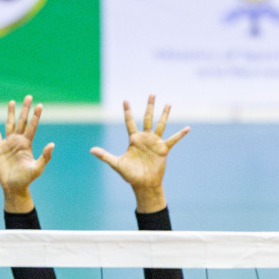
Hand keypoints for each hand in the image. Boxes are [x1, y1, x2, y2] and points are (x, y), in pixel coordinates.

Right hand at [0, 96, 53, 212]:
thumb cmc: (26, 179)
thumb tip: (52, 144)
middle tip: (28, 97)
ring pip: (10, 125)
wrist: (13, 187)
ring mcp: (9, 144)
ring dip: (11, 113)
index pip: (32, 126)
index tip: (40, 105)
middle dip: (25, 109)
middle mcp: (19, 141)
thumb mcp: (37, 168)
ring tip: (12, 102)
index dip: (36, 116)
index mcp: (27, 144)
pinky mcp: (0, 149)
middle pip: (22, 121)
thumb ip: (45, 156)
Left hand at [90, 95, 188, 213]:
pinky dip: (180, 134)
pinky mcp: (163, 149)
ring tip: (168, 103)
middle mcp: (144, 138)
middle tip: (152, 94)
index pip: (129, 122)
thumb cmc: (129, 175)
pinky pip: (173, 140)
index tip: (125, 100)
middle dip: (149, 106)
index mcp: (133, 140)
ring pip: (160, 125)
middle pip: (147, 118)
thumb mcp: (117, 164)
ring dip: (164, 114)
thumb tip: (91, 150)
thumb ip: (105, 156)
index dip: (127, 111)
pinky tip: (187, 128)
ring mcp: (155, 143)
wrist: (143, 184)